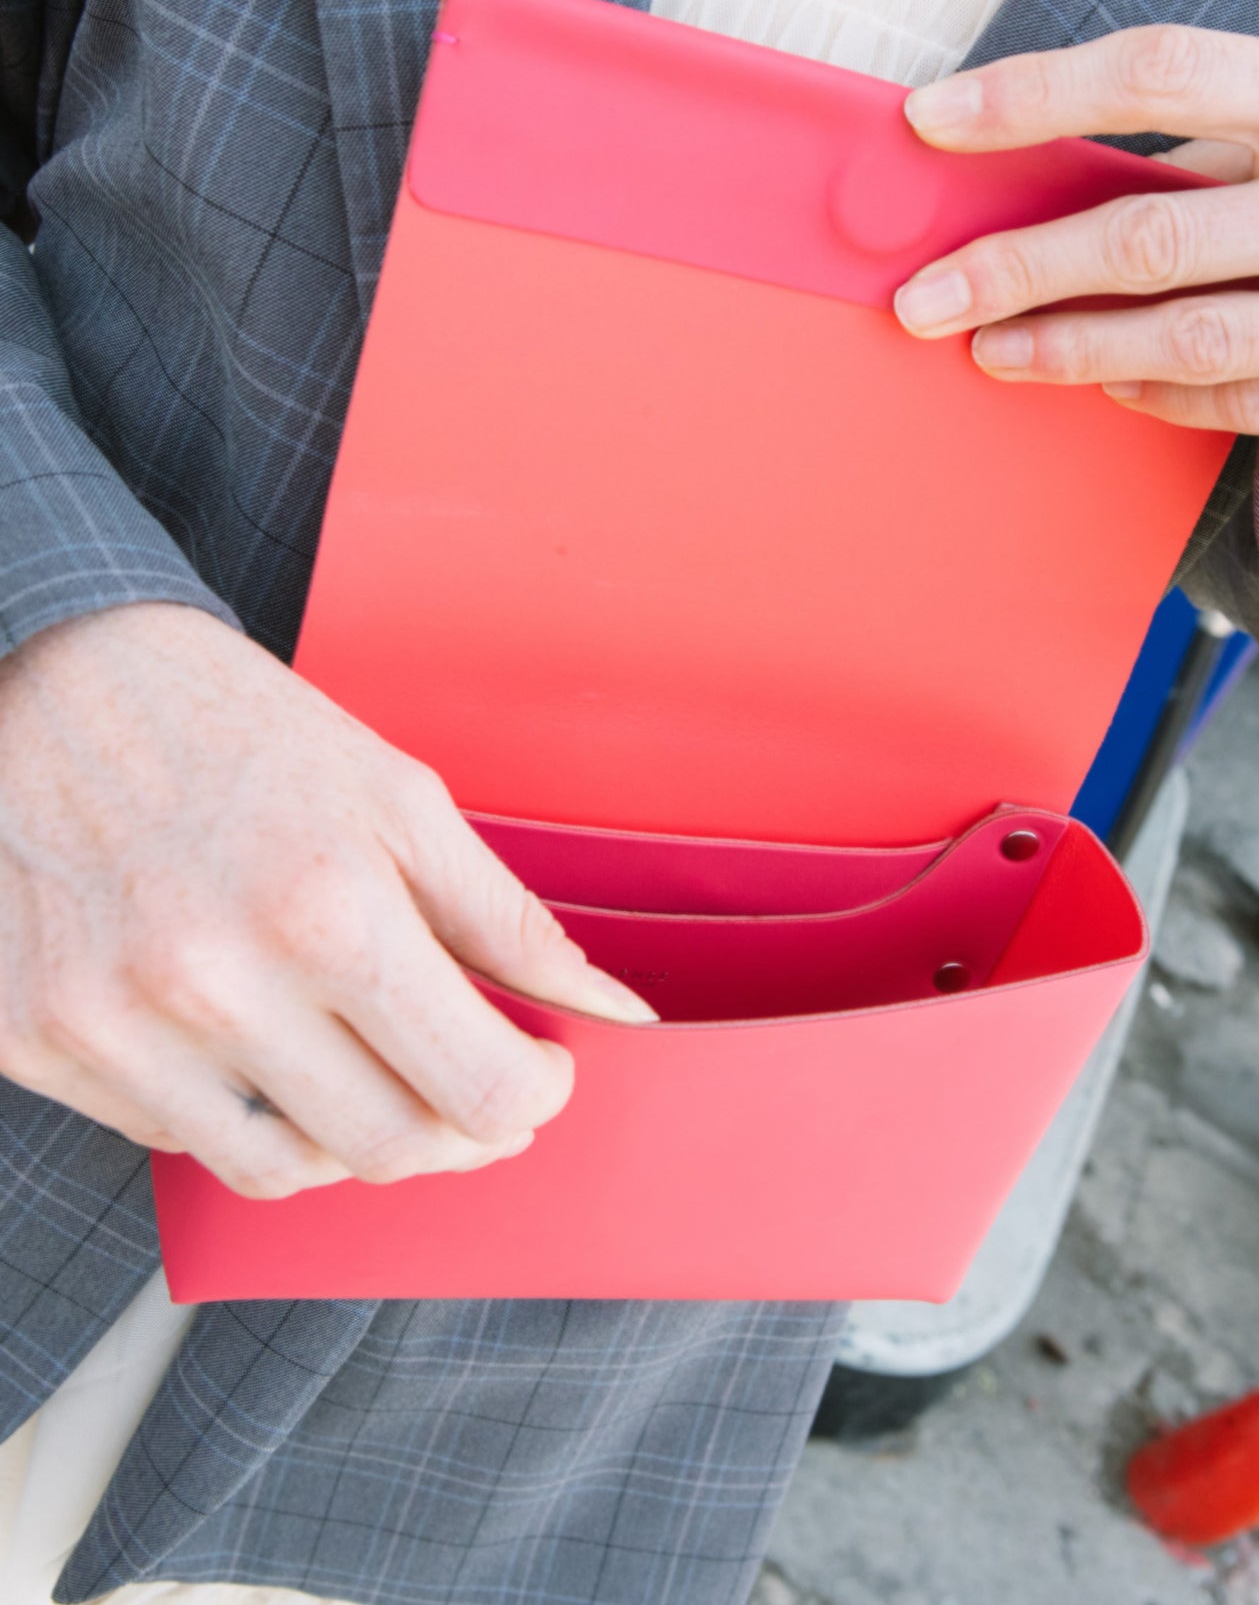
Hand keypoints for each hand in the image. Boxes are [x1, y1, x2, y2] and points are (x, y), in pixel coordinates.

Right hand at [0, 603, 654, 1198]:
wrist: (53, 675)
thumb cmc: (237, 728)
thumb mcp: (397, 797)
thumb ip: (507, 921)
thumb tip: (613, 1010)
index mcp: (328, 910)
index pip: (479, 1091)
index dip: (536, 1092)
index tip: (539, 1066)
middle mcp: (215, 983)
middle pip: (392, 1149)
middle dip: (463, 1128)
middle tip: (473, 1076)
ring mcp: (116, 1026)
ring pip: (287, 1170)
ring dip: (358, 1136)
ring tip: (370, 1061)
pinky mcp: (36, 1044)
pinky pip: (182, 1139)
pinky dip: (248, 1112)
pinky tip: (264, 1043)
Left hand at [893, 25, 1258, 459]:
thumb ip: (1237, 145)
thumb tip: (1061, 171)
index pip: (1164, 73)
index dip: (1035, 93)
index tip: (933, 120)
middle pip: (1150, 228)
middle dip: (1016, 264)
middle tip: (922, 295)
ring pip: (1188, 337)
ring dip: (1068, 347)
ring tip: (989, 350)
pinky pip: (1249, 403)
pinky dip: (1161, 396)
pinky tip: (1105, 383)